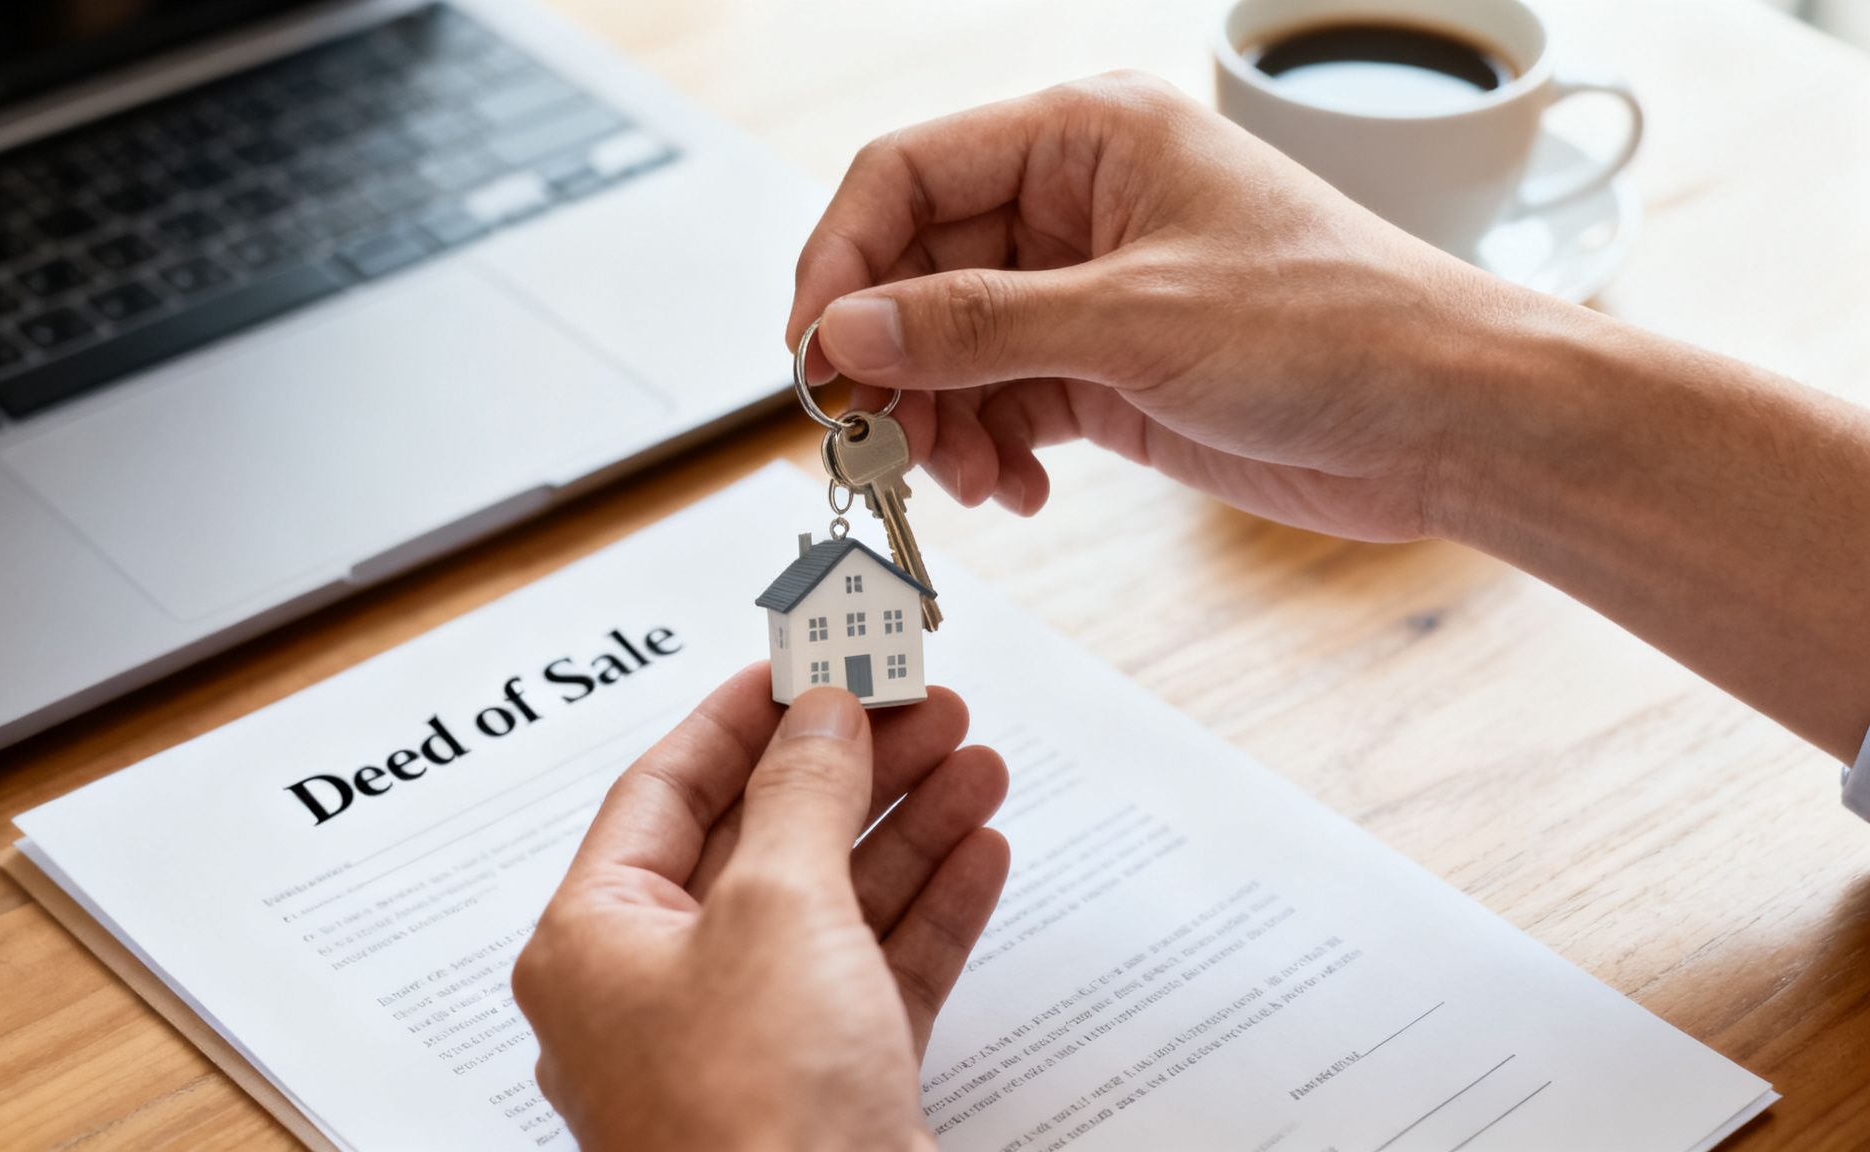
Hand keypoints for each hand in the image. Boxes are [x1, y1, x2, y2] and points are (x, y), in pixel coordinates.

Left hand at [512, 664, 1010, 1151]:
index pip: (667, 789)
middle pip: (762, 839)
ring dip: (906, 828)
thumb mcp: (777, 909)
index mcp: (597, 942)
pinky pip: (875, 976)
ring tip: (977, 759)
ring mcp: (745, 1046)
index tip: (813, 660)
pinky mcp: (823, 1091)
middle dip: (852, 767)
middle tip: (926, 704)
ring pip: (830, 903)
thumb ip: (803, 793)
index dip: (747, 714)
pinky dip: (928, 913)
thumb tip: (821, 715)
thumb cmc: (754, 1118)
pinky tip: (980, 853)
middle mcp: (659, 992)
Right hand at [788, 70, 1539, 542]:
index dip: (842, 262)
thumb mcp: (1136, 321)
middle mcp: (1077, 204)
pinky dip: (990, 453)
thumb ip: (978, 326)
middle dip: (890, 362)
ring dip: (939, 422)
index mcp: (1085, 137)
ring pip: (952, 349)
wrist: (1446, 421)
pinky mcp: (1108, 369)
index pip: (907, 175)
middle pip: (918, 271)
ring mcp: (1089, 290)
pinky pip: (1002, 404)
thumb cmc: (1339, 328)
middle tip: (871, 443)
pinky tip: (1017, 492)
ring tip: (965, 481)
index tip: (810, 354)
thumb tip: (846, 331)